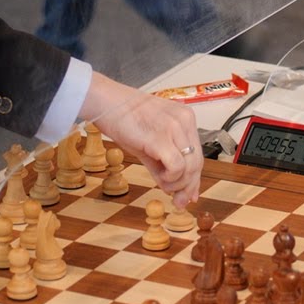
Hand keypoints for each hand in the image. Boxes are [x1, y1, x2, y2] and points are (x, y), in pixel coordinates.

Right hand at [79, 72, 202, 207]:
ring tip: (163, 184)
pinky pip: (177, 166)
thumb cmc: (124, 119)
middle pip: (197, 162)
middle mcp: (184, 121)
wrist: (105, 103)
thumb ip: (164, 165)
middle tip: (178, 201)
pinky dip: (171, 177)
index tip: (189, 195)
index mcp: (185, 119)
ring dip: (178, 184)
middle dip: (188, 187)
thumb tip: (175, 190)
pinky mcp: (161, 137)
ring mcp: (174, 128)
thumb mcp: (150, 143)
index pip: (197, 154)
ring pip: (190, 167)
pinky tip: (160, 176)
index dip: (194, 179)